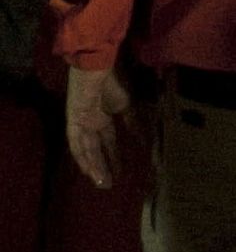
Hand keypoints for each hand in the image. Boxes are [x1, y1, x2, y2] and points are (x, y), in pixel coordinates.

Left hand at [65, 65, 130, 188]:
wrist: (97, 68)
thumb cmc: (114, 82)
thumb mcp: (127, 105)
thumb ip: (133, 123)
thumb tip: (145, 139)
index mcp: (104, 118)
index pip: (109, 142)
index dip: (115, 156)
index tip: (123, 171)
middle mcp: (91, 124)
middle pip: (96, 150)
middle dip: (104, 166)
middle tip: (110, 184)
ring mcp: (81, 123)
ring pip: (86, 150)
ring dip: (93, 166)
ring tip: (102, 182)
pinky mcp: (74, 122)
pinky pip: (76, 144)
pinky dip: (82, 157)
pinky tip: (88, 170)